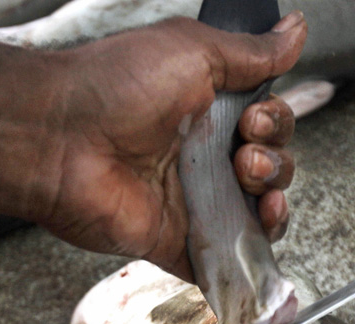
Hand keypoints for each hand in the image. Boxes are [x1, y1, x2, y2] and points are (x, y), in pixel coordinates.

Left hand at [35, 13, 306, 280]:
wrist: (60, 137)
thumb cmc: (113, 87)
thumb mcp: (194, 50)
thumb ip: (251, 52)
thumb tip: (295, 30)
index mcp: (206, 111)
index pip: (268, 124)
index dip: (276, 121)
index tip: (255, 114)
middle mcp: (201, 158)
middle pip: (271, 168)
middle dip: (276, 159)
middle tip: (244, 148)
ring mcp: (192, 204)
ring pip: (259, 214)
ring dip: (274, 198)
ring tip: (248, 179)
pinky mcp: (179, 244)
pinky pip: (229, 262)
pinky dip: (253, 257)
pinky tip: (260, 227)